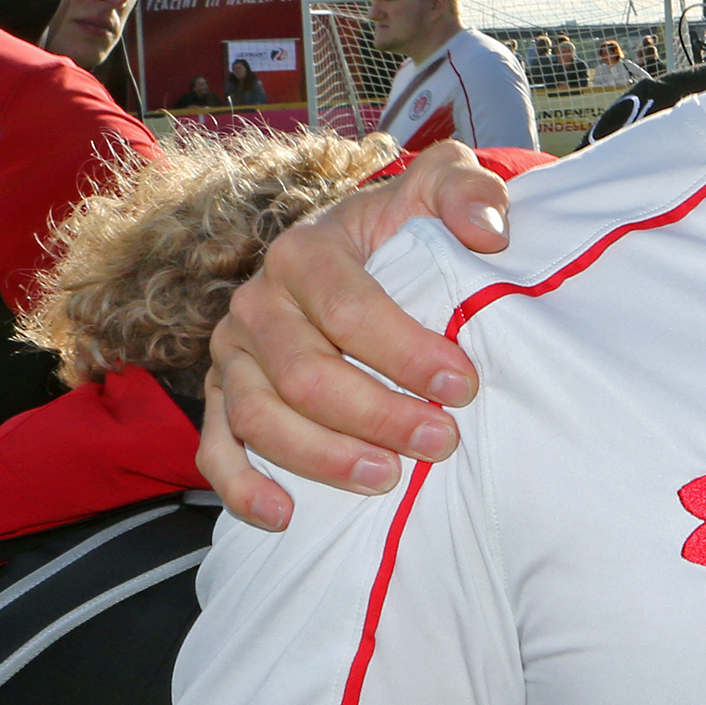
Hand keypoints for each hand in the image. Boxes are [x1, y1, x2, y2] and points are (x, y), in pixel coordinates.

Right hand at [197, 141, 508, 529]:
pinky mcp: (223, 395)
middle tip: (441, 442)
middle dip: (376, 414)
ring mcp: (234, 353)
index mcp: (305, 251)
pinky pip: (216, 447)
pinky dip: (242, 487)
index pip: (348, 309)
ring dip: (322, 457)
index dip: (405, 352)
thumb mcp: (443, 188)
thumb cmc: (408, 228)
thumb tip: (489, 230)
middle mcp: (257, 302)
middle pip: (305, 373)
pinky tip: (285, 516)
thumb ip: (469, 191)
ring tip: (388, 480)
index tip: (463, 386)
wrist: (363, 252)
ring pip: (260, 417)